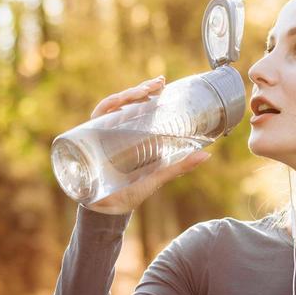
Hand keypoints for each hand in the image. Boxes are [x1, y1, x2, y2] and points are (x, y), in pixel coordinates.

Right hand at [82, 75, 213, 214]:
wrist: (105, 211)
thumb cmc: (129, 193)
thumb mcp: (157, 177)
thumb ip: (179, 167)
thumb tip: (207, 155)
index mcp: (130, 135)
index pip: (137, 106)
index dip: (147, 91)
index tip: (161, 83)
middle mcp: (114, 131)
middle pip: (125, 103)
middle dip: (139, 90)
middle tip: (156, 85)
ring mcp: (100, 134)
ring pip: (111, 107)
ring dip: (126, 96)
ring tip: (142, 93)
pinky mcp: (88, 140)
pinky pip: (95, 118)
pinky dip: (105, 109)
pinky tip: (117, 104)